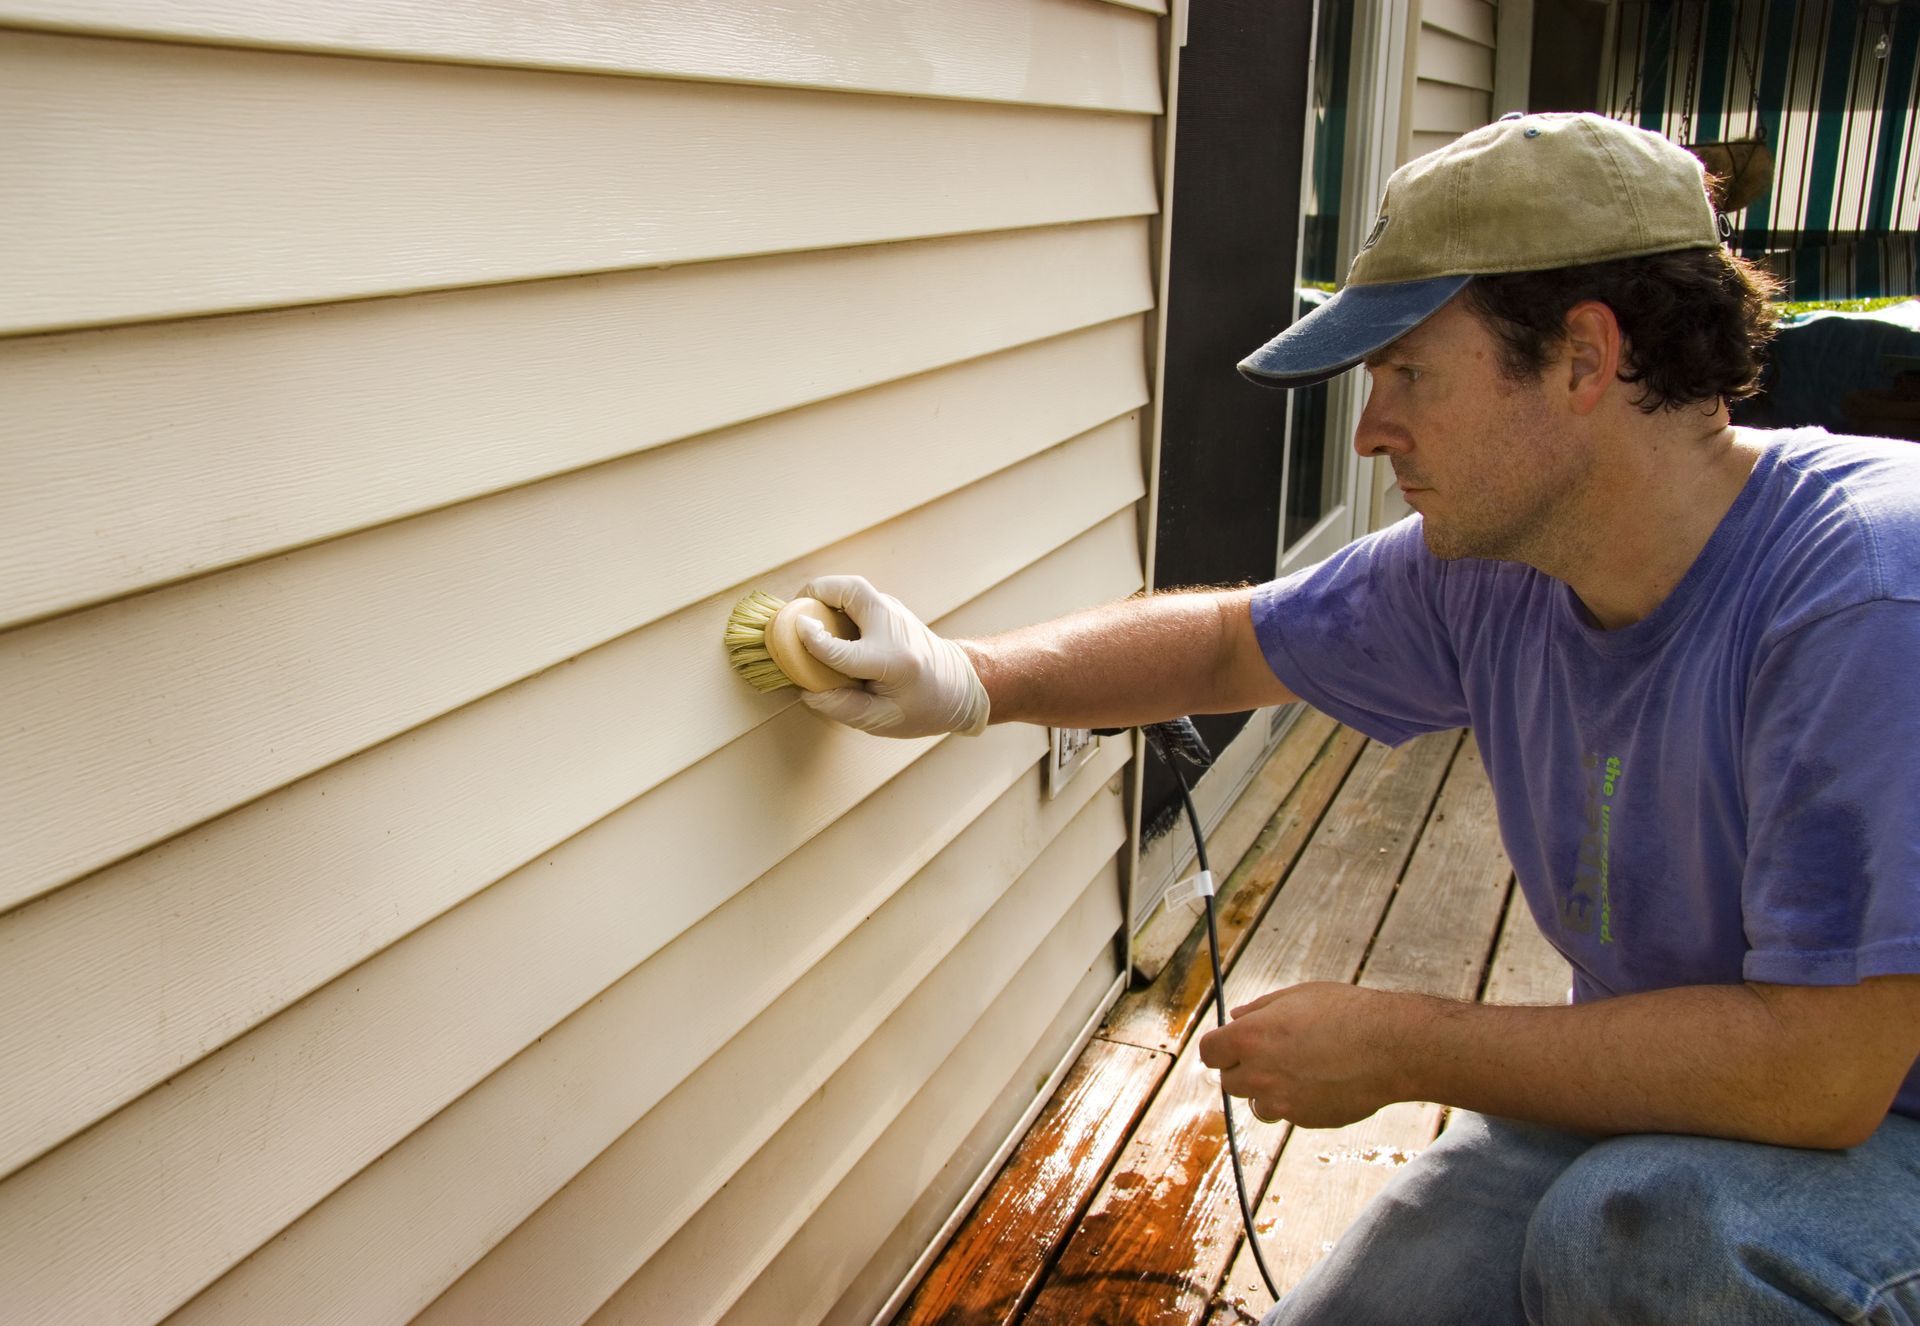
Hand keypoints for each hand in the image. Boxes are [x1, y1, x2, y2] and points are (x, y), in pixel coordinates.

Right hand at [794, 575, 990, 737]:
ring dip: (825, 594)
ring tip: (805, 614)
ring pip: (854, 587)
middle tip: (795, 610)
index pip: (845, 651)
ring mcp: (895, 613)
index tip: (796, 631)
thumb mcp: (885, 721)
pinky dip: (835, 600)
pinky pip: (857, 596)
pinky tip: (824, 620)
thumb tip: (807, 692)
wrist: (961, 685)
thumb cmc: (924, 708)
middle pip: (852, 591)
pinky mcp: (891, 608)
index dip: (815, 642)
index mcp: (894, 662)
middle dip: (818, 592)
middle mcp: (894, 629)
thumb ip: (844, 708)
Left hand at [1198, 983, 1413, 1128]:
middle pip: (1229, 1081)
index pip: (1208, 1053)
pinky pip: (1289, 1113)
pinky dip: (1298, 1101)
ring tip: (1304, 1067)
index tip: (1233, 1045)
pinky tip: (1325, 1081)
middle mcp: (1258, 1073)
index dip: (1220, 1048)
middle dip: (1244, 1069)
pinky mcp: (1304, 1120)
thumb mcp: (1297, 996)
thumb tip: (1235, 1017)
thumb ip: (1259, 1009)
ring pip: (1258, 1102)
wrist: (1391, 1047)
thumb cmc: (1346, 1012)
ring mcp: (1281, 1101)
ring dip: (1270, 1089)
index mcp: (1249, 1037)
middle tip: (1273, 1053)